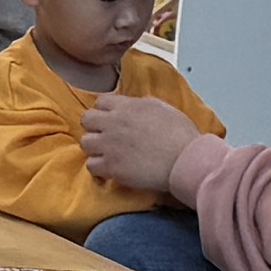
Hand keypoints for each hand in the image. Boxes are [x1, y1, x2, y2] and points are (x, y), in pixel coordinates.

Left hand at [77, 87, 213, 197]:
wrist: (185, 161)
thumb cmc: (181, 136)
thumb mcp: (163, 108)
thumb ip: (142, 105)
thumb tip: (135, 107)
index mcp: (127, 106)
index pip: (100, 101)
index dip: (105, 111)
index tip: (110, 119)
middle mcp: (114, 123)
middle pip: (87, 120)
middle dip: (94, 127)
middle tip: (105, 136)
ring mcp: (110, 145)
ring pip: (85, 143)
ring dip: (95, 148)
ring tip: (107, 154)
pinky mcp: (111, 166)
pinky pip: (91, 166)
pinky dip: (98, 168)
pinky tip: (109, 169)